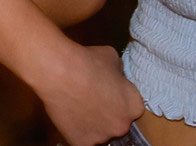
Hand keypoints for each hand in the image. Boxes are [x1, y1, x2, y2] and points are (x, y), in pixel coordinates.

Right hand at [26, 41, 143, 145]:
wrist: (61, 72)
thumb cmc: (88, 61)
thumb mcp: (113, 58)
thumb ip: (119, 73)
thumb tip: (116, 77)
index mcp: (134, 106)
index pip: (131, 107)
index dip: (119, 99)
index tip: (108, 93)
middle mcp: (122, 126)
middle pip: (117, 122)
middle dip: (107, 113)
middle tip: (92, 100)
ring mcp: (102, 137)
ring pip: (100, 133)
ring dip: (93, 123)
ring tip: (78, 107)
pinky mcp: (82, 143)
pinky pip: (83, 140)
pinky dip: (77, 132)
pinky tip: (70, 117)